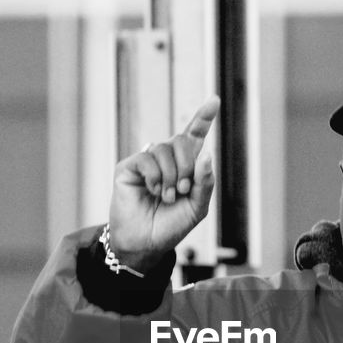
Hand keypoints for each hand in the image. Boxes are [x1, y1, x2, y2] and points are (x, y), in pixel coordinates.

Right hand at [107, 96, 219, 271]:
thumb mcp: (197, 207)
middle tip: (183, 190)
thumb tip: (207, 153)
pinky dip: (155, 178)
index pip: (194, 136)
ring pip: (164, 149)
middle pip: (181, 141)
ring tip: (166, 197)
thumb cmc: (171, 225)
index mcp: (185, 165)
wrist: (146, 243)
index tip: (213, 100)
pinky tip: (153, 192)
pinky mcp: (129, 167)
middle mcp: (166, 159)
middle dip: (187, 166)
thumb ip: (205, 183)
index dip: (203, 117)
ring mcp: (147, 161)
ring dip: (171, 177)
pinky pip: (146, 159)